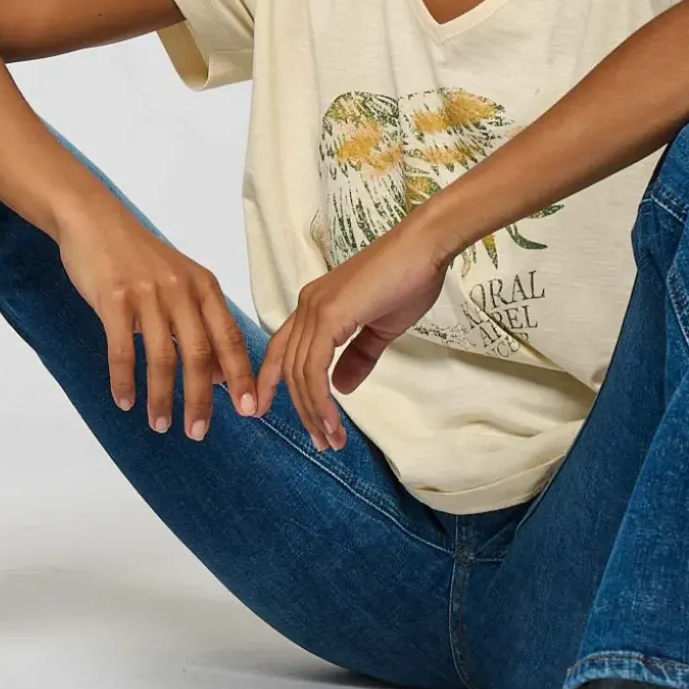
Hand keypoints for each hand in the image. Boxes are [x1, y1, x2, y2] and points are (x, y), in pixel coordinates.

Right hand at [56, 196, 258, 439]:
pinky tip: (124, 401)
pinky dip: (124, 381)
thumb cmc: (138, 256)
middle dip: (201, 399)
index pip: (230, 339)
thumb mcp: (181, 282)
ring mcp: (147, 294)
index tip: (249, 410)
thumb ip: (202, 324)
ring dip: (162, 398)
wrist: (93, 220)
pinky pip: (122, 350)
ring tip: (160, 425)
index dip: (241, 377)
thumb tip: (221, 374)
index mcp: (204, 286)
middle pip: (199, 355)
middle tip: (198, 431)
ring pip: (162, 358)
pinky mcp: (114, 299)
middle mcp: (181, 290)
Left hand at [255, 221, 447, 450]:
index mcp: (315, 306)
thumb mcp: (381, 327)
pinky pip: (314, 366)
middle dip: (304, 410)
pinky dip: (320, 398)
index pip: (282, 349)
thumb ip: (359, 356)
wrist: (425, 247)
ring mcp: (315, 309)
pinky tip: (333, 419)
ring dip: (315, 411)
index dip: (270, 380)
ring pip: (300, 372)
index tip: (263, 409)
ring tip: (331, 439)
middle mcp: (307, 306)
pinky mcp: (329, 315)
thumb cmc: (409, 278)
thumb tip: (344, 387)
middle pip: (291, 368)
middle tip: (323, 442)